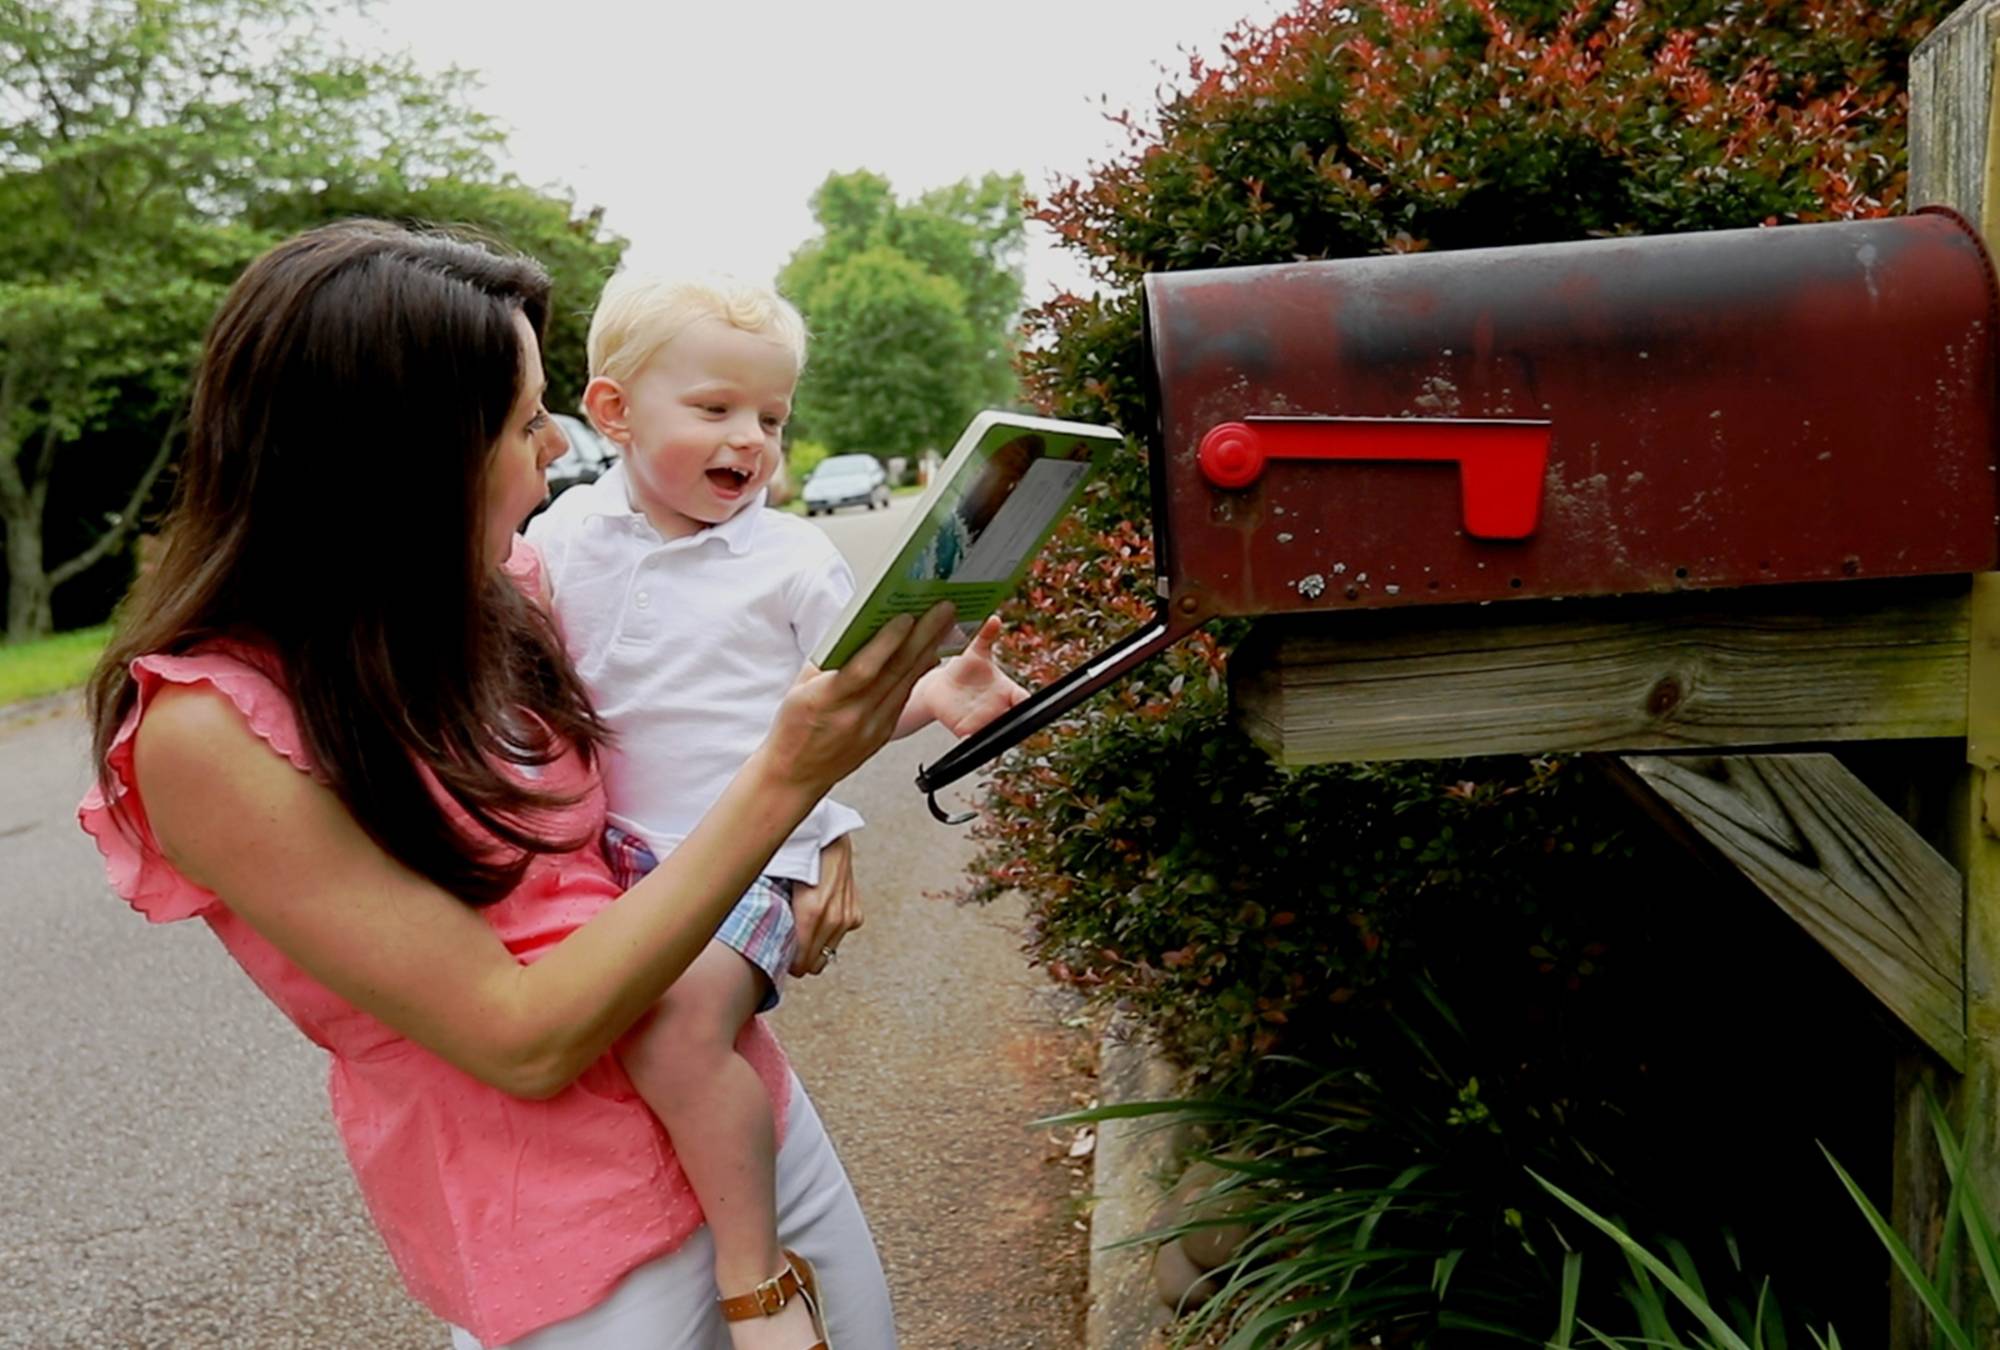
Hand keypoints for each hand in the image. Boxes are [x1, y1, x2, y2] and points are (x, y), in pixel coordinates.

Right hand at [764, 603, 957, 795]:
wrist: (796, 774)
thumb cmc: (795, 727)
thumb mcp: (799, 688)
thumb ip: (828, 659)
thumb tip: (858, 628)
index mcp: (827, 700)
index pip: (864, 668)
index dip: (887, 642)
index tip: (906, 617)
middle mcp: (854, 715)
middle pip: (895, 671)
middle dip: (923, 636)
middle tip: (943, 611)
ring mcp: (872, 727)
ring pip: (906, 683)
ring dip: (927, 650)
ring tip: (943, 625)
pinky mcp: (882, 734)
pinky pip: (903, 698)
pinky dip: (917, 673)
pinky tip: (929, 655)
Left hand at [790, 835, 859, 976]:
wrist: (827, 837)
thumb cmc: (799, 857)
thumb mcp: (778, 885)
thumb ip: (777, 917)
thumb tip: (766, 941)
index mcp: (812, 913)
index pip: (800, 962)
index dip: (787, 964)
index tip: (779, 957)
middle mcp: (834, 919)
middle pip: (815, 964)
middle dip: (800, 959)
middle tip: (788, 948)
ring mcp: (848, 918)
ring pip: (828, 954)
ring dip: (814, 948)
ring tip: (801, 933)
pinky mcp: (856, 915)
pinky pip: (838, 938)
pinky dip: (828, 934)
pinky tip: (818, 919)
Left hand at [916, 615, 1028, 737]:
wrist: (940, 687)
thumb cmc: (964, 668)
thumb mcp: (974, 650)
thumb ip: (985, 635)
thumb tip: (994, 618)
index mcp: (1006, 691)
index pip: (1023, 699)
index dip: (1026, 702)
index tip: (1024, 701)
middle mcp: (999, 709)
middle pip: (1012, 721)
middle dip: (1012, 723)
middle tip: (1006, 717)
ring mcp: (983, 722)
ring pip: (995, 735)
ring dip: (994, 736)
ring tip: (987, 729)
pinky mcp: (966, 732)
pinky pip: (972, 742)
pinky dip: (972, 743)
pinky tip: (968, 738)